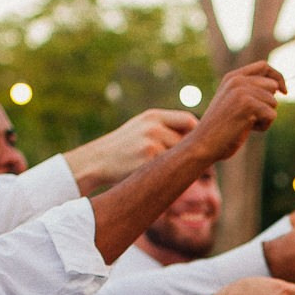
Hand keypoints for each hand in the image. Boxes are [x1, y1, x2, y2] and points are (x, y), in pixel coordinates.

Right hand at [64, 109, 198, 191]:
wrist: (96, 161)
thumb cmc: (122, 147)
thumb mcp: (141, 128)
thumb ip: (165, 128)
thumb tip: (197, 138)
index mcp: (153, 116)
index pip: (188, 121)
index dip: (196, 134)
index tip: (198, 146)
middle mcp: (154, 126)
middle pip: (187, 141)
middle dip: (188, 154)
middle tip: (191, 165)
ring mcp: (151, 143)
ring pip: (179, 157)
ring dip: (179, 167)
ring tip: (168, 173)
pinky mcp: (148, 160)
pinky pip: (169, 170)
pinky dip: (169, 176)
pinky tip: (159, 179)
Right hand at [188, 61, 285, 162]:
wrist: (204, 143)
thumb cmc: (221, 128)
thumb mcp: (234, 103)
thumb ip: (251, 91)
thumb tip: (278, 87)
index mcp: (233, 77)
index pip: (264, 66)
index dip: (278, 77)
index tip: (284, 92)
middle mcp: (237, 80)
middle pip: (273, 86)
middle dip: (269, 104)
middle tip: (250, 117)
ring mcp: (242, 91)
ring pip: (273, 102)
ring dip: (264, 118)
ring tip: (245, 124)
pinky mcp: (248, 104)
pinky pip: (271, 115)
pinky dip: (263, 126)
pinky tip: (247, 129)